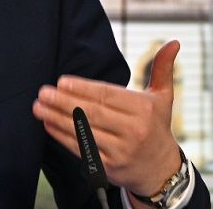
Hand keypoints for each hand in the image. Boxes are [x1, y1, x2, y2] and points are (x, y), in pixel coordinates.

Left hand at [32, 40, 182, 198]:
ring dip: (57, 119)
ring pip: (84, 131)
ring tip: (38, 107)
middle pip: (93, 113)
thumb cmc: (156, 126)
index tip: (62, 81)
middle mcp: (134, 131)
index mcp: (144, 110)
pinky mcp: (109, 168)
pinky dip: (62, 136)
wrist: (161, 170)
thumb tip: (173, 42)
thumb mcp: (163, 97)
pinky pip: (81, 149)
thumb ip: (162, 68)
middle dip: (64, 102)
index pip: (108, 96)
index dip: (83, 89)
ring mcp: (120, 152)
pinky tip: (48, 124)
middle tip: (43, 92)